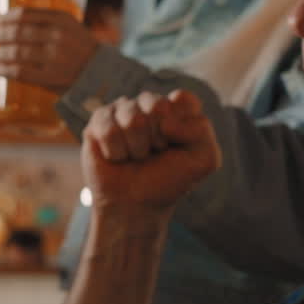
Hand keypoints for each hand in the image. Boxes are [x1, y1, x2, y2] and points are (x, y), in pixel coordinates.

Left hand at [0, 7, 99, 92]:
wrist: (102, 73)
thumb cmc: (79, 48)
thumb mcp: (69, 27)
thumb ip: (45, 22)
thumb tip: (6, 24)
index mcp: (62, 19)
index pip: (25, 14)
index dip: (5, 18)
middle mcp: (58, 36)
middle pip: (18, 33)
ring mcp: (55, 57)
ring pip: (17, 52)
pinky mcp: (52, 77)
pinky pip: (21, 72)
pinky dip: (5, 70)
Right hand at [82, 90, 220, 213]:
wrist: (134, 204)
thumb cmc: (168, 180)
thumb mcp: (203, 160)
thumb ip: (201, 130)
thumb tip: (164, 121)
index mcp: (178, 108)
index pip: (183, 99)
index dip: (181, 126)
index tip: (176, 146)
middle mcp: (150, 104)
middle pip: (157, 105)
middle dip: (157, 138)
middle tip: (154, 153)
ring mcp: (123, 110)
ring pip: (132, 119)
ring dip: (136, 148)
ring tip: (136, 156)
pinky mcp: (99, 120)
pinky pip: (108, 129)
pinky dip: (116, 152)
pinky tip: (117, 157)